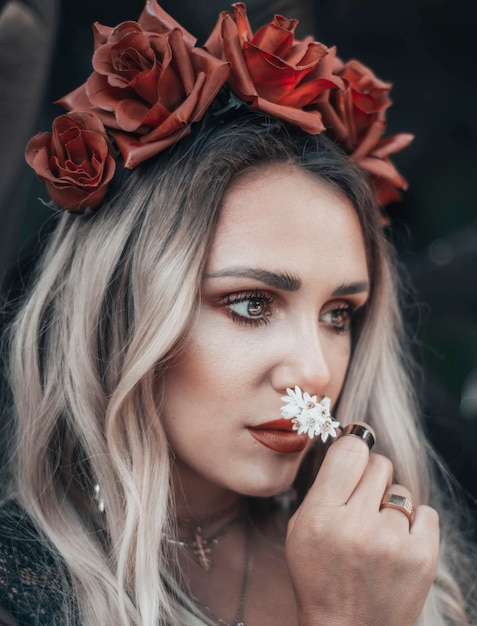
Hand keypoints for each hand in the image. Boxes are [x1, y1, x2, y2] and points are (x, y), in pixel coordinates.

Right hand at [285, 426, 439, 625]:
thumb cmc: (319, 575)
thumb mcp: (300, 528)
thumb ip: (323, 485)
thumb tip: (352, 442)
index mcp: (320, 516)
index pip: (350, 451)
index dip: (355, 443)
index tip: (357, 444)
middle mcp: (356, 526)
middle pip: (379, 464)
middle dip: (371, 477)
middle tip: (362, 500)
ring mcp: (393, 543)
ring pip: (401, 490)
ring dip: (390, 505)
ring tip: (377, 533)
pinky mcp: (422, 558)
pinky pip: (426, 512)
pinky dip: (414, 524)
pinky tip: (397, 544)